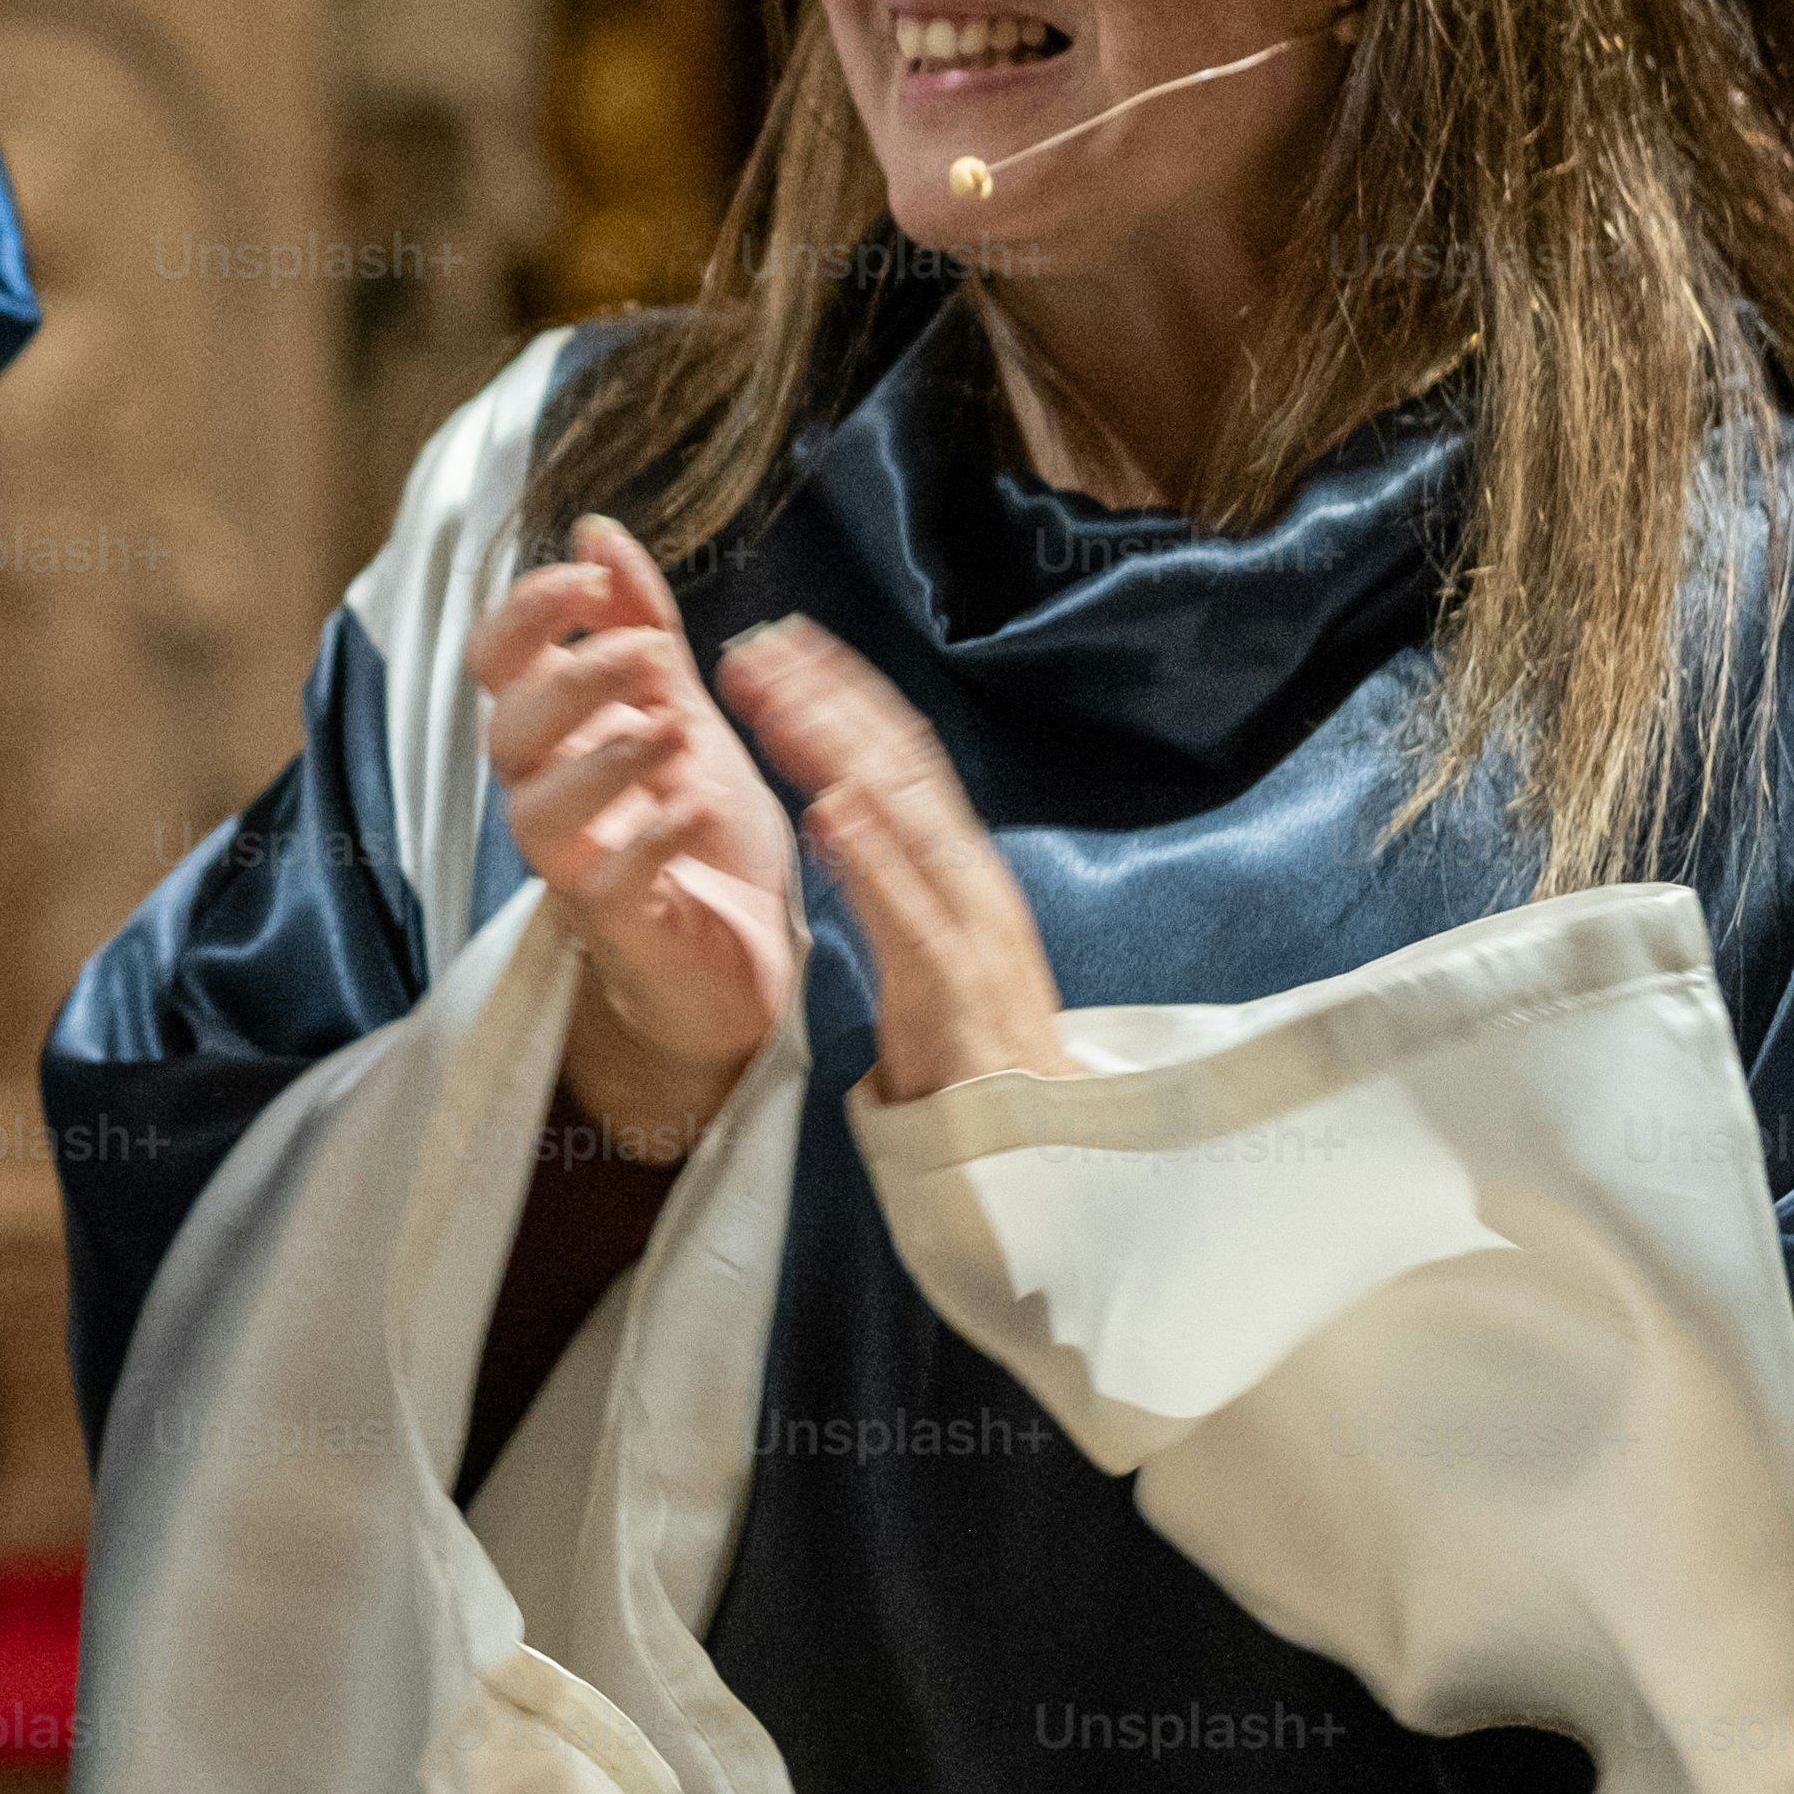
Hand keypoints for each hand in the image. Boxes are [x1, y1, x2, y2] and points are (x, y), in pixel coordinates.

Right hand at [471, 515, 798, 1158]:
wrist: (754, 956)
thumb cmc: (704, 835)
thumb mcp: (685, 709)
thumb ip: (641, 626)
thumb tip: (599, 528)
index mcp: (559, 736)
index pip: (497, 660)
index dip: (530, 610)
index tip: (593, 575)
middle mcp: (550, 797)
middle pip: (505, 730)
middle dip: (571, 678)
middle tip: (651, 656)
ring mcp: (576, 866)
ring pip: (534, 812)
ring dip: (600, 758)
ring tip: (674, 731)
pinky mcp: (617, 929)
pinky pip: (605, 883)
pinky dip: (647, 841)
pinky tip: (696, 809)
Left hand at [713, 619, 1072, 1101]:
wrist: (1035, 1149)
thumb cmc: (969, 1045)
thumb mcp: (925, 938)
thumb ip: (890, 874)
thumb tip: (837, 805)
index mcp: (960, 866)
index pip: (904, 758)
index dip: (844, 694)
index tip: (784, 643)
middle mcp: (970, 879)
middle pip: (900, 766)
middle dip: (829, 698)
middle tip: (757, 645)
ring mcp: (967, 928)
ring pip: (904, 819)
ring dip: (836, 752)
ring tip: (774, 701)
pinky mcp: (953, 988)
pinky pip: (908, 914)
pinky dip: (871, 859)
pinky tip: (827, 814)